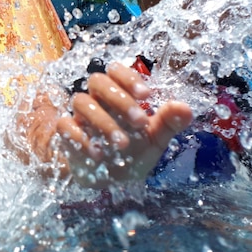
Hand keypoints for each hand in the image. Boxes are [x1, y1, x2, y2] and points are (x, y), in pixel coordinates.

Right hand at [56, 62, 191, 187]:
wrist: (110, 181)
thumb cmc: (133, 152)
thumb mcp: (155, 139)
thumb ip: (169, 123)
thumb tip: (186, 108)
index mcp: (118, 94)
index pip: (116, 70)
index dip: (129, 78)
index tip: (147, 95)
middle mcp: (97, 100)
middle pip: (97, 81)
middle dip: (119, 98)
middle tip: (140, 122)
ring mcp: (80, 116)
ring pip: (81, 101)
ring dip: (103, 121)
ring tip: (122, 144)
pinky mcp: (67, 134)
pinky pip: (65, 126)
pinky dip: (81, 138)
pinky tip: (98, 154)